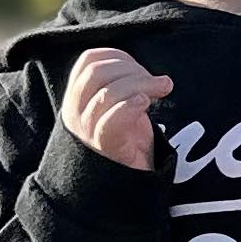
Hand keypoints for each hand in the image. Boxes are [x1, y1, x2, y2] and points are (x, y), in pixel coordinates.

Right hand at [61, 48, 172, 171]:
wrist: (124, 185)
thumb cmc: (124, 142)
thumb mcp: (116, 107)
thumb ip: (120, 85)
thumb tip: (138, 66)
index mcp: (77, 98)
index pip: (88, 61)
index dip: (117, 55)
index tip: (139, 67)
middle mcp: (76, 113)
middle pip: (97, 72)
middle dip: (132, 68)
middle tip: (156, 81)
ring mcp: (88, 131)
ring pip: (108, 93)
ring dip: (142, 83)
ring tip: (163, 88)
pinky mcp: (106, 147)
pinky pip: (113, 119)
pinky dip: (133, 105)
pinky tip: (146, 105)